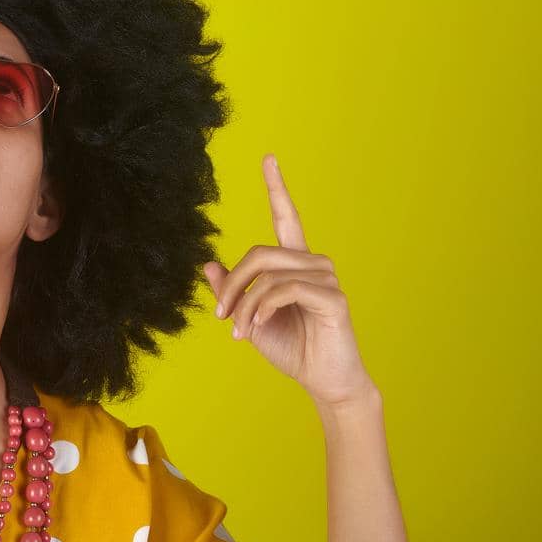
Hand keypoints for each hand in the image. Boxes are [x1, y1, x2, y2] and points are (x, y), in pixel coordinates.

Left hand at [202, 153, 375, 409]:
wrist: (325, 383)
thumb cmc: (293, 349)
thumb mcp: (251, 318)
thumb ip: (233, 291)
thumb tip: (208, 265)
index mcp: (295, 264)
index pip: (286, 217)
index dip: (276, 187)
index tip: (268, 158)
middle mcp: (314, 262)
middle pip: (258, 253)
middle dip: (232, 286)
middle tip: (221, 316)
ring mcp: (326, 278)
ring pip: (266, 276)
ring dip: (244, 305)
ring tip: (239, 331)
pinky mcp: (333, 297)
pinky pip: (284, 289)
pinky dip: (262, 308)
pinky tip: (258, 325)